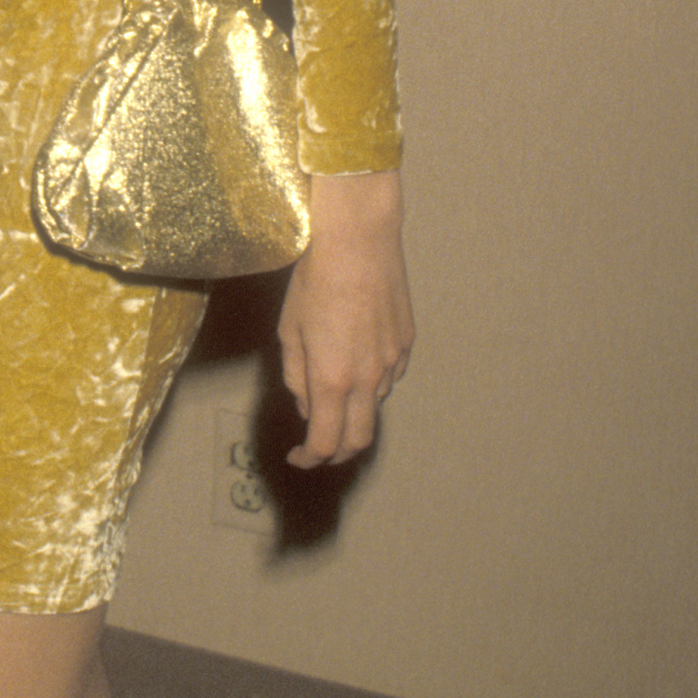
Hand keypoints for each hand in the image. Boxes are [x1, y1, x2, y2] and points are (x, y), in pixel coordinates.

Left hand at [278, 170, 412, 467]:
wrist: (358, 239)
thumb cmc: (314, 280)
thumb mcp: (290, 332)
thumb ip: (297, 377)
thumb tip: (308, 406)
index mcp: (332, 378)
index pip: (325, 442)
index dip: (310, 458)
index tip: (298, 458)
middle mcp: (368, 377)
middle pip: (359, 439)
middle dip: (337, 453)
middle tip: (318, 449)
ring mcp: (393, 361)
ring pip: (375, 405)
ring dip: (353, 411)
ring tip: (331, 390)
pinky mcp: (407, 343)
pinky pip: (389, 377)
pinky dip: (371, 384)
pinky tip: (355, 361)